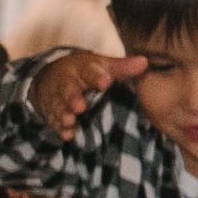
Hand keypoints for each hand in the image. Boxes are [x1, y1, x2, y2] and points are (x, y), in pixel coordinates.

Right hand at [31, 50, 148, 139]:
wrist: (55, 75)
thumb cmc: (88, 72)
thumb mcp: (103, 66)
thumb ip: (123, 67)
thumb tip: (144, 62)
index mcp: (81, 70)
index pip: (88, 72)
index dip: (96, 77)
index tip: (105, 82)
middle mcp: (68, 83)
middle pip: (69, 90)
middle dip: (73, 98)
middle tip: (80, 106)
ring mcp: (58, 98)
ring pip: (60, 106)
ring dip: (64, 114)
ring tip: (70, 121)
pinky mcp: (53, 112)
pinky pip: (54, 119)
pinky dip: (59, 127)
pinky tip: (67, 135)